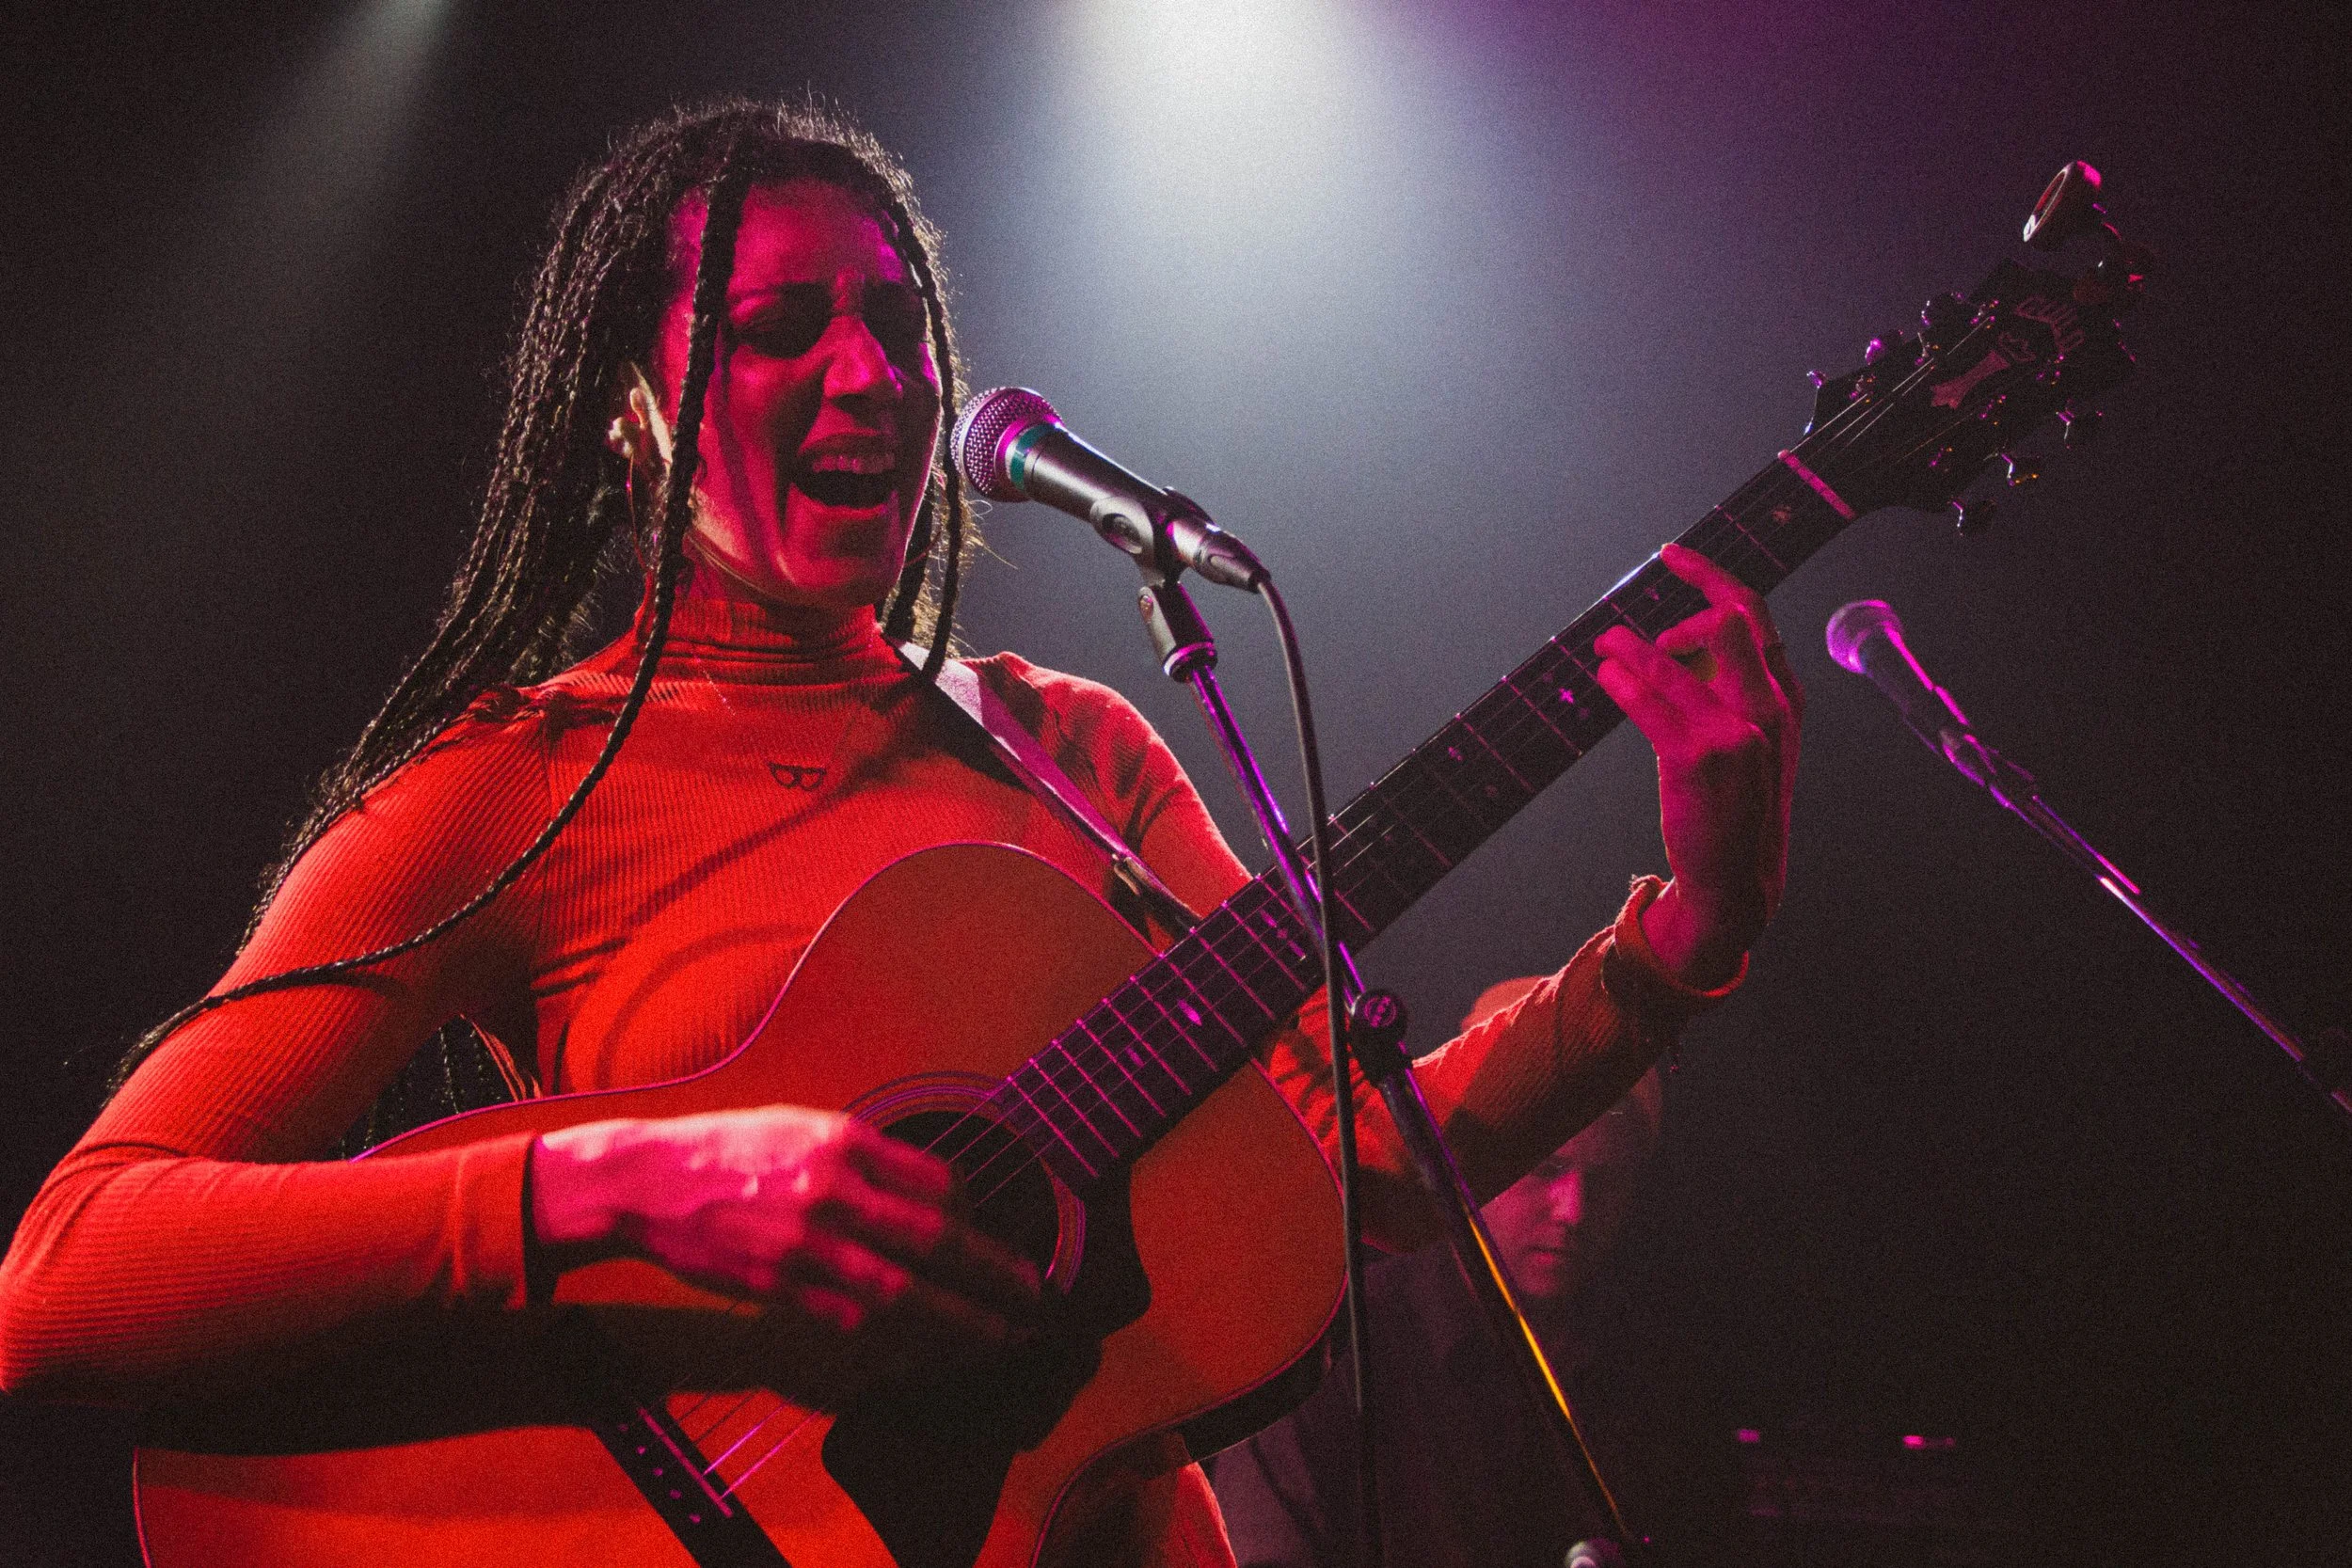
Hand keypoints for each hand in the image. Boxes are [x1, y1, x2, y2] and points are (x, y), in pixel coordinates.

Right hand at [531, 1106, 1041, 1373]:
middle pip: (934, 1240)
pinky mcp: (778, 1286)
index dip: (977, 1216)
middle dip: (993, 1275)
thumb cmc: (730, 1149)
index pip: (936, 1182)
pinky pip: (851, 1320)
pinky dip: (894, 1338)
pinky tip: (924, 1351)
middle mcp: (832, 1191)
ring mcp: (805, 1244)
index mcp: (844, 1141)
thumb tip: (929, 1190)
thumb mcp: (803, 1125)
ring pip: (901, 1293)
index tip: (997, 1237)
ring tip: (996, 1338)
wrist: (649, 1180)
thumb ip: (864, 1155)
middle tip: (1032, 1298)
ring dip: (957, 1321)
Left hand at [1593, 542, 1802, 986]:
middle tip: (1641, 616)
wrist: (1740, 878)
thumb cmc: (1740, 805)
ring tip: (1604, 642)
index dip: (1712, 577)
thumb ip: (1738, 690)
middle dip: (1683, 600)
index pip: (1756, 615)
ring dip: (1631, 646)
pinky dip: (1623, 680)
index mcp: (1785, 699)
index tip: (1674, 557)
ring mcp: (1734, 734)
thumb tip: (1691, 640)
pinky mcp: (1696, 759)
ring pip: (1677, 663)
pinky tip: (1606, 676)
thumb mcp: (1760, 742)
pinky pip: (1650, 703)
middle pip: (1730, 620)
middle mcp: (1767, 709)